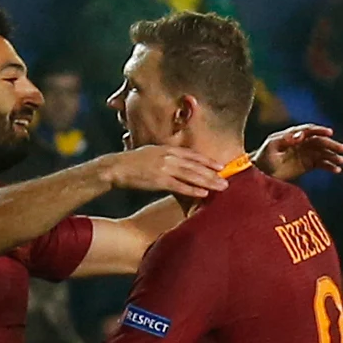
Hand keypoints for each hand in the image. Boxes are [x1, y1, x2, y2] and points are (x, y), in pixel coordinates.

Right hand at [99, 145, 228, 198]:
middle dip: (213, 173)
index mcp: (167, 149)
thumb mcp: (149, 153)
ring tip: (221, 187)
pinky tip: (203, 194)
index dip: (207, 161)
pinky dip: (192, 190)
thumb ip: (164, 157)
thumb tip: (173, 164)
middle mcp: (169, 157)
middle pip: (196, 166)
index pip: (192, 155)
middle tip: (227, 180)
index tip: (220, 166)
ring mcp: (164, 168)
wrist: (115, 167)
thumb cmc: (130, 163)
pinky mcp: (158, 180)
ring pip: (192, 175)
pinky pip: (179, 186)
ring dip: (208, 182)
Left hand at [256, 124, 342, 181]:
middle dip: (332, 145)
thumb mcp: (271, 147)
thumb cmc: (263, 157)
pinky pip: (321, 164)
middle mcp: (302, 142)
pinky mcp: (308, 164)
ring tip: (342, 161)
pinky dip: (329, 166)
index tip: (330, 132)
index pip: (310, 130)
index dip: (320, 130)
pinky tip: (337, 170)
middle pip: (320, 141)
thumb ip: (285, 140)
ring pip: (323, 153)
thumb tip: (300, 135)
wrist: (260, 173)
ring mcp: (306, 153)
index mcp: (294, 135)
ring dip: (333, 156)